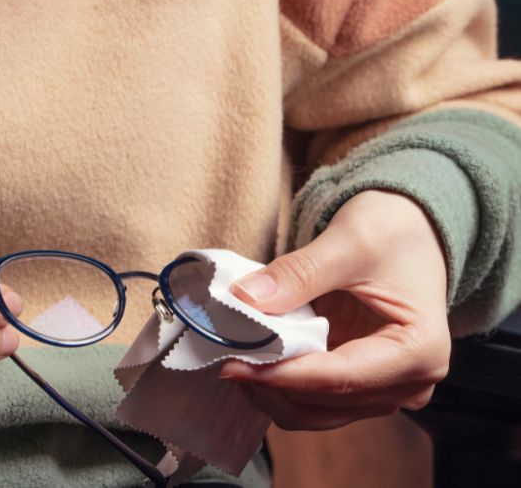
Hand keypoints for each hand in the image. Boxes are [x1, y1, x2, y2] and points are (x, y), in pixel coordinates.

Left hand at [221, 190, 450, 429]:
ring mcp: (384, 390)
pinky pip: (311, 401)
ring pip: (312, 413)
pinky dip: (279, 385)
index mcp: (420, 351)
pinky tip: (253, 358)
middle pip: (323, 404)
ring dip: (270, 390)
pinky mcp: (359, 386)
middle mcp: (409, 383)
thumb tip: (244, 299)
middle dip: (270, 383)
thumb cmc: (392, 231)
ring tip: (236, 355)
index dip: (280, 375)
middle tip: (225, 353)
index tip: (232, 364)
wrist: (411, 232)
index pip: (339, 378)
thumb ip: (299, 272)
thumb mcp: (349, 241)